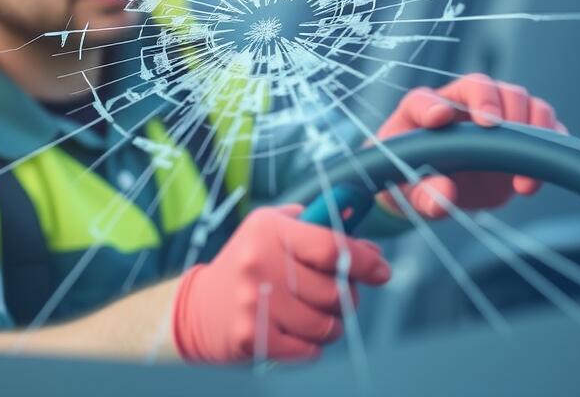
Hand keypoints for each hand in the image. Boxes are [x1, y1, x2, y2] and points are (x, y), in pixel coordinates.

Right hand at [172, 205, 389, 362]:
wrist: (199, 307)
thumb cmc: (249, 264)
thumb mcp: (273, 229)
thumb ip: (319, 230)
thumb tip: (371, 251)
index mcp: (269, 231)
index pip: (330, 246)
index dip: (363, 261)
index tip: (380, 271)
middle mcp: (259, 263)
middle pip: (333, 292)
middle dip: (347, 298)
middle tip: (337, 296)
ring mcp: (253, 302)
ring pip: (325, 325)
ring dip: (330, 325)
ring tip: (313, 316)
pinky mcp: (251, 337)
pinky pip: (308, 350)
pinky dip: (311, 346)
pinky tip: (294, 333)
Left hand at [374, 74, 565, 218]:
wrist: (441, 190)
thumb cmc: (416, 181)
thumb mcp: (412, 191)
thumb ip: (425, 194)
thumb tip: (443, 198)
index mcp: (422, 112)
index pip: (424, 100)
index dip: (431, 107)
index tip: (440, 118)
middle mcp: (461, 105)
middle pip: (482, 85)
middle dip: (493, 104)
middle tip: (495, 129)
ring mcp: (496, 116)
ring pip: (520, 98)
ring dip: (528, 122)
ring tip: (522, 158)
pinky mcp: (521, 136)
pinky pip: (546, 127)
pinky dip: (550, 143)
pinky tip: (536, 173)